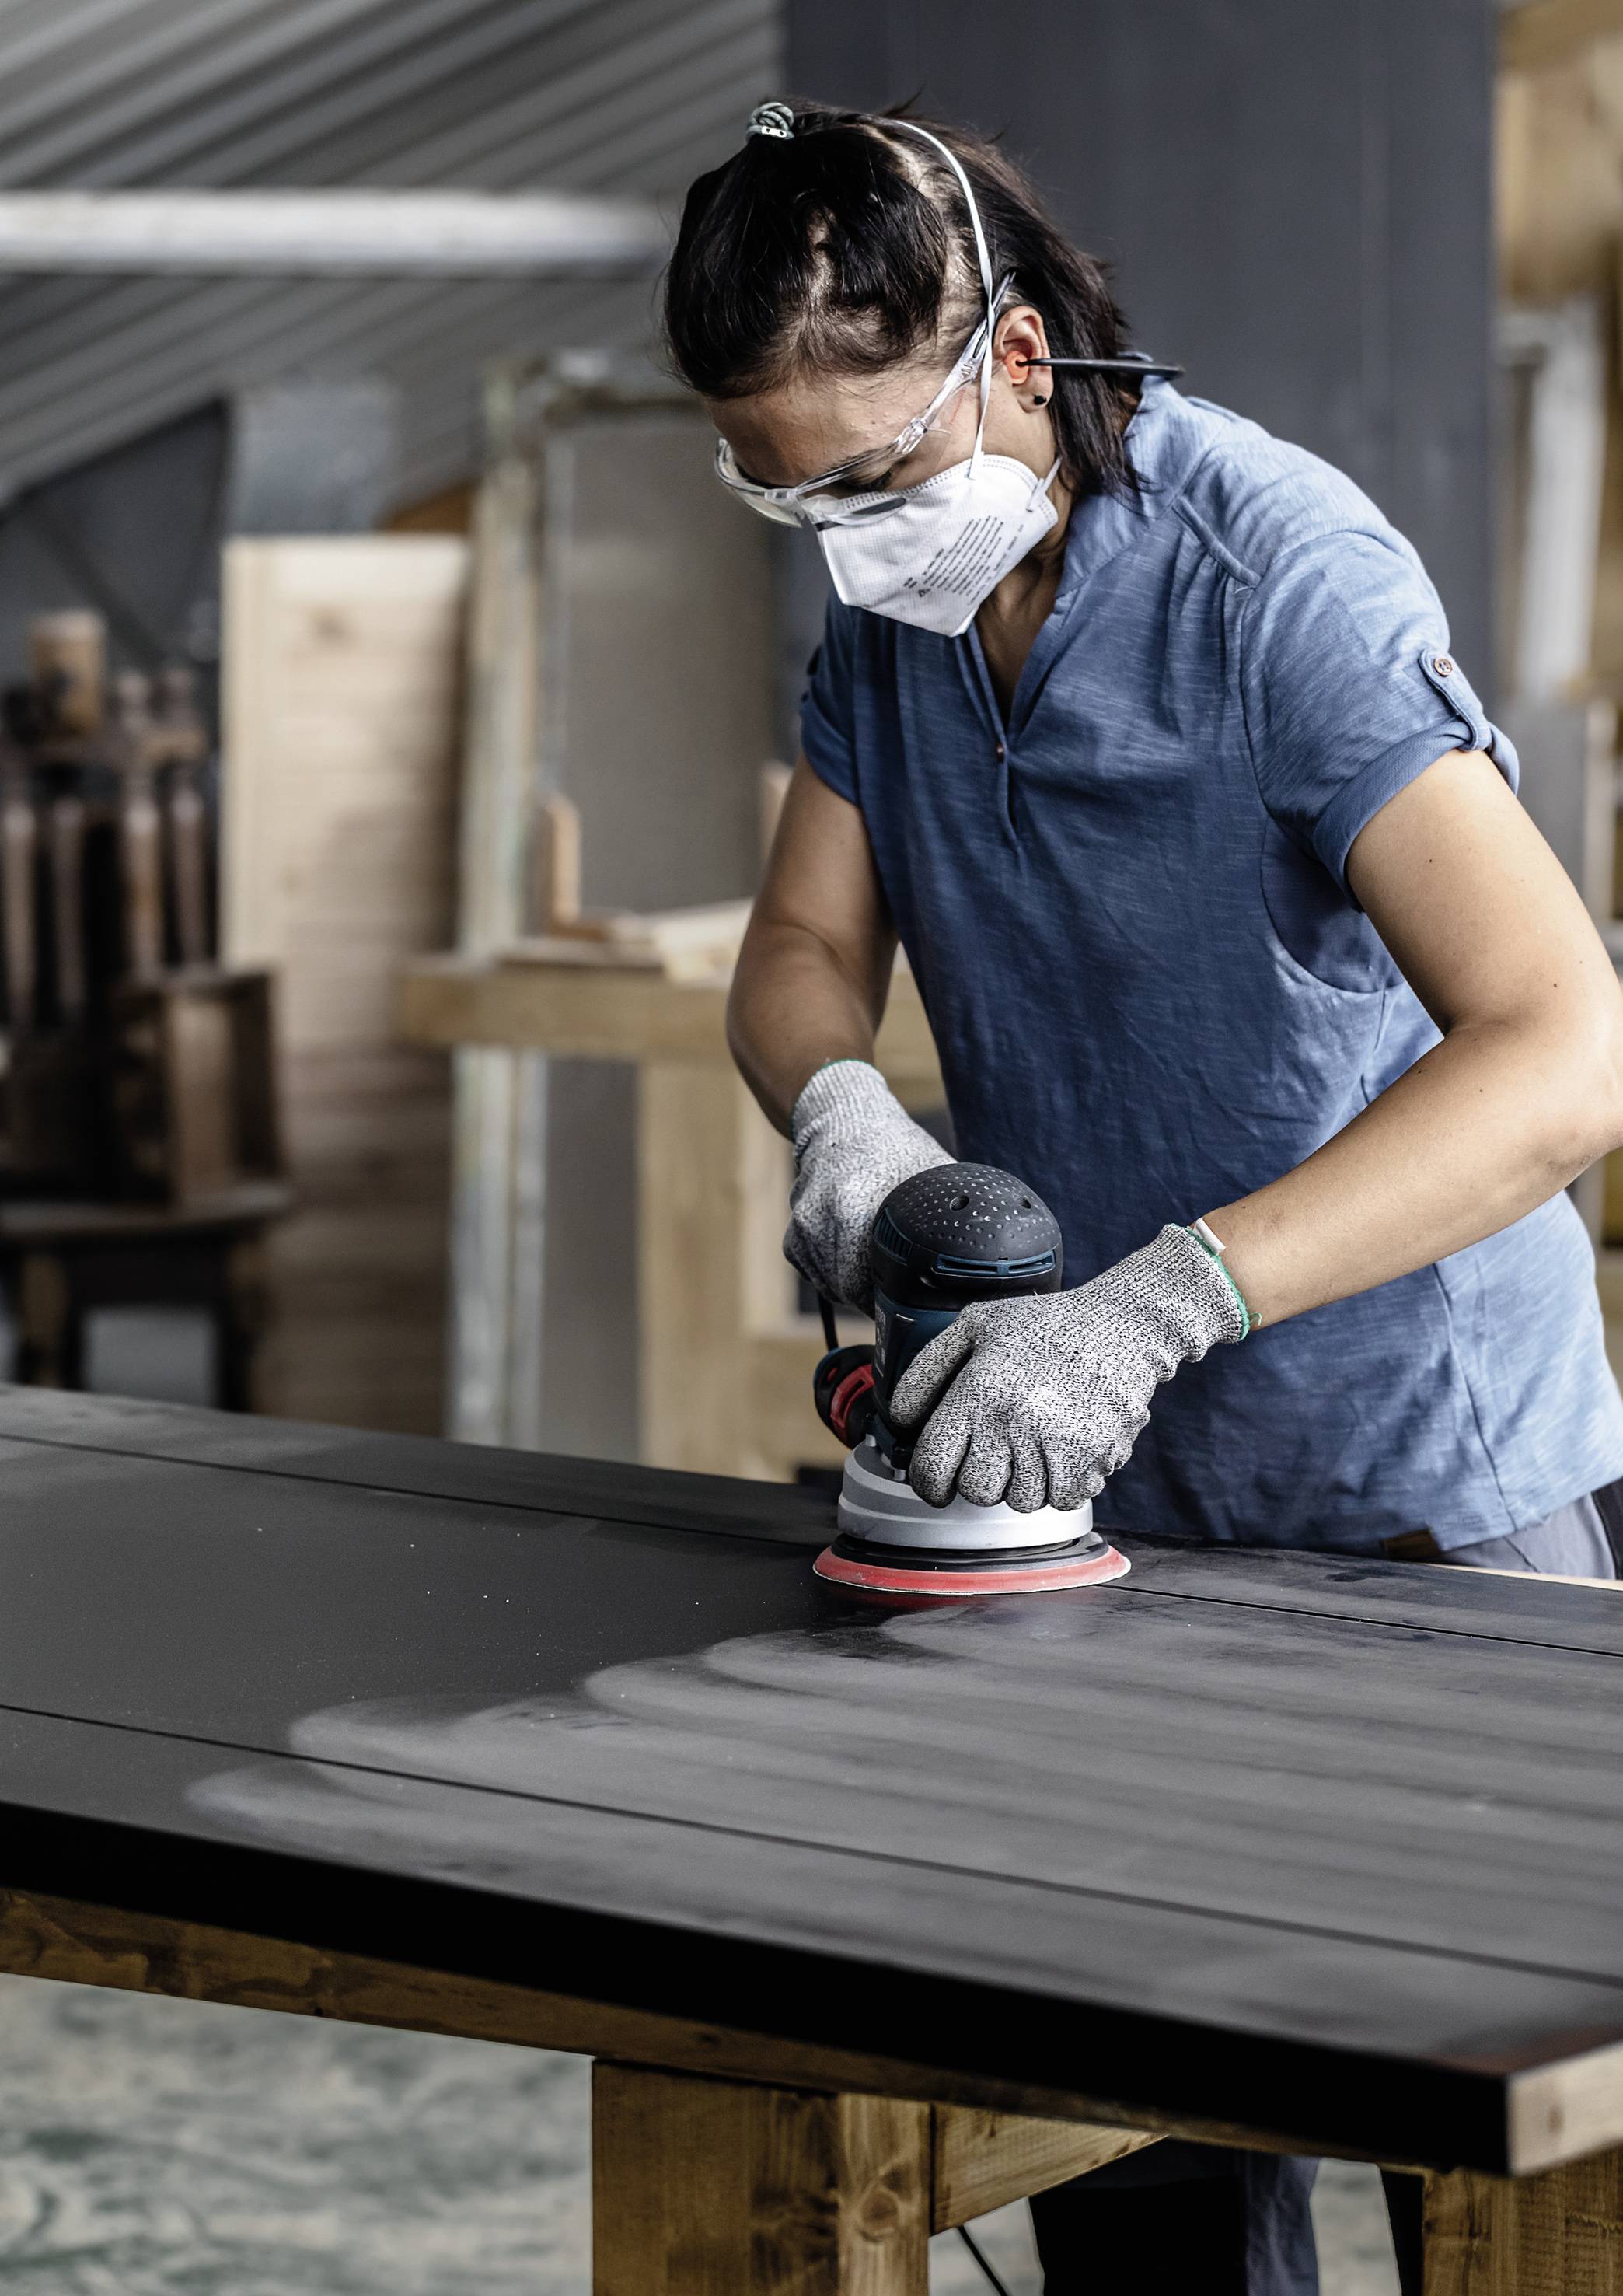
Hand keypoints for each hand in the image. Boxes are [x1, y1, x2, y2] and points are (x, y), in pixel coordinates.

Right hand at [786, 1061, 952, 1312]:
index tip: (914, 1297)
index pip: (869, 1280)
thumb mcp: (930, 1173)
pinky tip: (857, 1256)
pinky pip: (819, 1277)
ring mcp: (803, 1230)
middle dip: (877, 1295)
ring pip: (833, 1288)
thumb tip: (989, 1250)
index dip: (895, 1295)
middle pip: (849, 1289)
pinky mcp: (793, 1238)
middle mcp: (820, 1219)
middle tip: (903, 1288)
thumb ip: (954, 1211)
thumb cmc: (893, 1147)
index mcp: (852, 1204)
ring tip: (882, 1266)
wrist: (842, 1121)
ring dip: (858, 1288)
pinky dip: (839, 1276)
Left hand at [891, 1225, 1248, 1510]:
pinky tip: (1059, 1450)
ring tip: (1029, 1444)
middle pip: (976, 1493)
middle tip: (992, 1453)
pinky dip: (1058, 1483)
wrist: (1124, 1325)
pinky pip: (1063, 1498)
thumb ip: (927, 1370)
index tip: (937, 1480)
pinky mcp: (1096, 1458)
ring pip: (1020, 1501)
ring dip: (1020, 1481)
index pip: (933, 1468)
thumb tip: (901, 1419)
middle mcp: (1016, 1422)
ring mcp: (1058, 1444)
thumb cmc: (1043, 1325)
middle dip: (978, 1478)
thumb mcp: (974, 1326)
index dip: (927, 1483)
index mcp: (979, 1392)